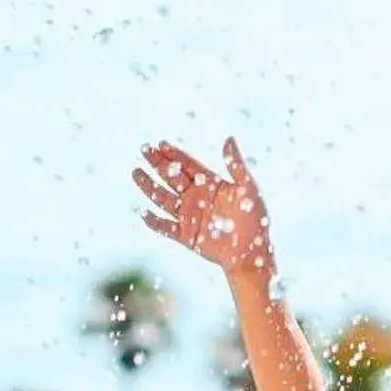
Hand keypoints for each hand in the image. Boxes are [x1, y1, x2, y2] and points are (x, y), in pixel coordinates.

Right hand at [136, 139, 272, 275]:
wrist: (252, 252)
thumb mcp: (248, 188)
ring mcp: (188, 216)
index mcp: (210, 183)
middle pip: (171, 177)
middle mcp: (195, 197)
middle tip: (144, 150)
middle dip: (158, 164)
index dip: (174, 154)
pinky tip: (143, 212)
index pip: (187, 165)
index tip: (160, 144)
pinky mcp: (184, 235)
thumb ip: (236, 165)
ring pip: (163, 198)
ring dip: (149, 186)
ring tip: (136, 172)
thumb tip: (228, 138)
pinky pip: (164, 227)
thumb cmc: (255, 220)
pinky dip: (153, 221)